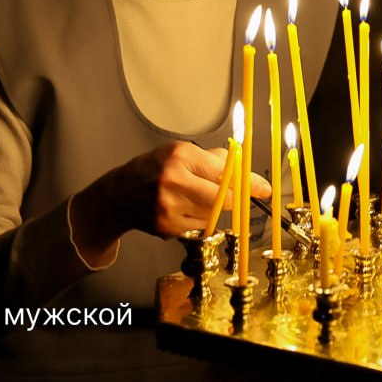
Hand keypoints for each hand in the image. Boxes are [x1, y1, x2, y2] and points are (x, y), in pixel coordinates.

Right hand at [76, 142, 270, 248]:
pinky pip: (199, 226)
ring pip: (213, 214)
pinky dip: (198, 219)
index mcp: (180, 158)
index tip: (264, 188)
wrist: (118, 195)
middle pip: (222, 198)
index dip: (248, 182)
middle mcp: (174, 182)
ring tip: (194, 198)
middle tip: (243, 197)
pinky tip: (182, 209)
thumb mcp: (179, 153)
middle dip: (235, 199)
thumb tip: (244, 167)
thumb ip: (212, 160)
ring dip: (214, 208)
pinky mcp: (168, 228)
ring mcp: (170, 208)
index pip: (224, 172)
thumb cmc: (152, 169)